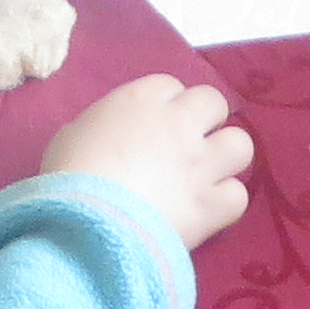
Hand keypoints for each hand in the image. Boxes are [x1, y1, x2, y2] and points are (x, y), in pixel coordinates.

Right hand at [40, 76, 252, 253]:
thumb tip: (111, 138)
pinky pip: (238, 196)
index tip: (154, 126)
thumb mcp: (74, 134)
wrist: (88, 223)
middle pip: (214, 102)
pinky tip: (207, 211)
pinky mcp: (211, 204)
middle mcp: (179, 123)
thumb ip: (104, 126)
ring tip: (207, 175)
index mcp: (141, 100)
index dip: (165, 105)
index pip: (170, 85)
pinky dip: (224, 203)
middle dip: (205, 120)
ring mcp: (200, 163)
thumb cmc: (68, 175)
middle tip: (187, 145)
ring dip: (225, 158)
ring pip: (240, 143)